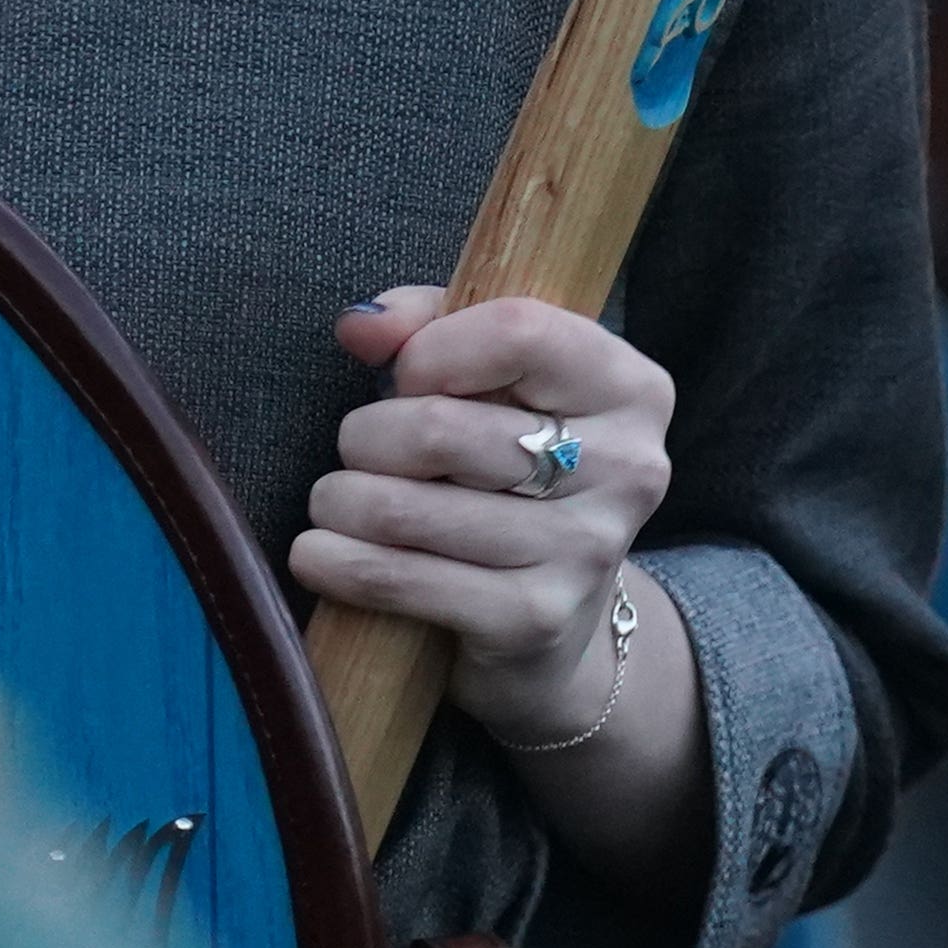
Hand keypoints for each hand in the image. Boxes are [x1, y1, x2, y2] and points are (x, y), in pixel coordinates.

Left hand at [292, 288, 676, 749]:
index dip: (431, 348)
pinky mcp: (535, 619)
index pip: (518, 331)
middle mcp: (626, 467)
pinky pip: (398, 578)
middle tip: (358, 450)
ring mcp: (585, 549)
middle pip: (439, 429)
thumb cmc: (507, 472)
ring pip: (403, 508)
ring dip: (340, 500)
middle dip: (365, 435)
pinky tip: (320, 554)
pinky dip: (336, 561)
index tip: (405, 375)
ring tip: (338, 502)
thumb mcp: (487, 380)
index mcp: (627, 388)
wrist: (551, 621)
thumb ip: (426, 325)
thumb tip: (362, 328)